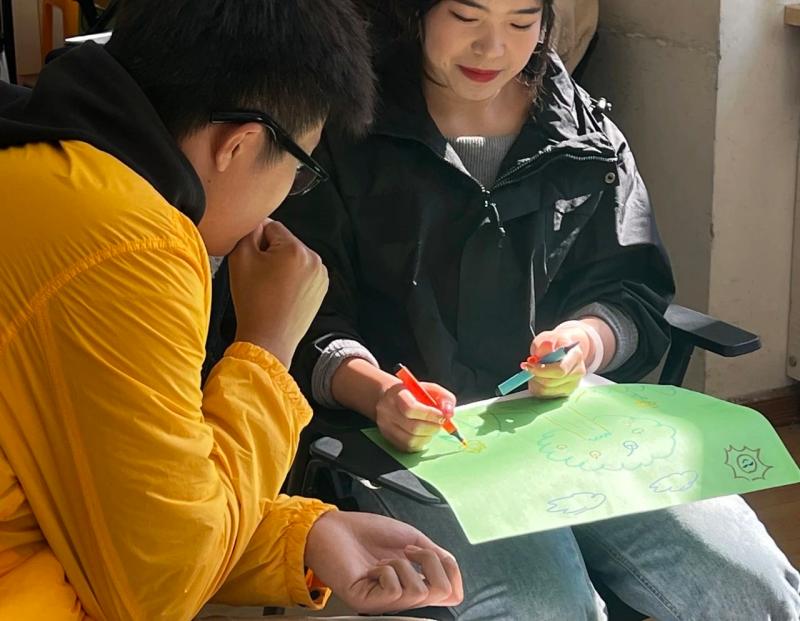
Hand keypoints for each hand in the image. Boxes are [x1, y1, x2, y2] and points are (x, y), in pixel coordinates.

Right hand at [228, 220, 327, 366]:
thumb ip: (247, 231)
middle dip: (270, 253)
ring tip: (270, 287)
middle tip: (259, 276)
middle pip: (285, 241)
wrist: (268, 339)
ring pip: (294, 256)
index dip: (256, 241)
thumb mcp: (240, 258)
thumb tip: (256, 221)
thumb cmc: (253, 302)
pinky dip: (291, 278)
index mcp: (296, 249)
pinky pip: (302, 272)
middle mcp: (314, 259)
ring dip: (281, 265)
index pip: (271, 226)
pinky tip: (281, 293)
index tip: (251, 261)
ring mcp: (320, 275)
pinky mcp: (321, 288)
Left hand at [304, 511, 462, 613]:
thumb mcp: (412, 538)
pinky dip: (386, 570)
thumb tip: (456, 572)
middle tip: (407, 550)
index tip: (430, 552)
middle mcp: (404, 595)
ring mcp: (387, 601)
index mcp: (416, 582)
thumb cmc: (366, 532)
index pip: (452, 594)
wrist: (335, 528)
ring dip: (402, 564)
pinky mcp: (369, 602)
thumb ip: (437, 556)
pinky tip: (372, 568)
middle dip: (430, 561)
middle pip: (444, 593)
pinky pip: (395, 590)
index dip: (452, 571)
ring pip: (420, 591)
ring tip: (384, 560)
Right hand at [375, 381, 455, 452]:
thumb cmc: (414, 393)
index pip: (410, 408)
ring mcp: (385, 426)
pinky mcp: (388, 438)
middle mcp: (387, 411)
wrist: (392, 398)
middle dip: (433, 427)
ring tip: (432, 427)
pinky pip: (408, 447)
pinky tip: (424, 434)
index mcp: (397, 394)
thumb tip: (449, 413)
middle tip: (440, 423)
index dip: (430, 414)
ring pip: (410, 440)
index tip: (442, 415)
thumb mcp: (431, 389)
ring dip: (428, 436)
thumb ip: (444, 398)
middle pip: (412, 427)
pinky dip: (421, 442)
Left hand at [526, 322, 592, 397]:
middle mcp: (578, 372)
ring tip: (532, 371)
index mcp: (576, 355)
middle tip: (527, 367)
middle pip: (552, 382)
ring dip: (534, 382)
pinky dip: (537, 387)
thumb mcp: (548, 337)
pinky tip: (537, 377)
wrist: (565, 347)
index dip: (541, 369)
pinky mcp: (566, 392)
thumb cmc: (555, 342)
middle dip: (535, 375)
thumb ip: (545, 344)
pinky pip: (546, 395)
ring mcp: (573, 384)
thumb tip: (544, 350)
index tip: (528, 364)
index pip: (559, 370)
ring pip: (547, 390)